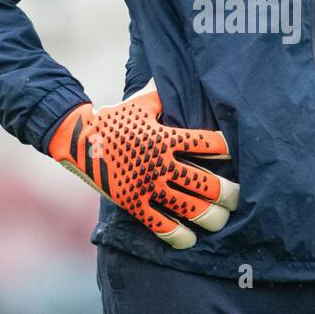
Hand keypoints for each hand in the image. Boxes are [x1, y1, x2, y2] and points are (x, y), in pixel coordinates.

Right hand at [48, 78, 238, 248]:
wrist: (77, 139)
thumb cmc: (113, 118)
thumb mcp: (141, 102)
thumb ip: (165, 94)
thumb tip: (178, 75)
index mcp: (166, 136)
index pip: (207, 143)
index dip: (226, 149)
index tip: (235, 153)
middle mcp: (160, 163)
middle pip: (205, 182)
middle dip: (227, 193)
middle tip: (237, 197)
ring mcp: (147, 185)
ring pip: (188, 207)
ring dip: (210, 217)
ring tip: (221, 220)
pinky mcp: (133, 203)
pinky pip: (160, 225)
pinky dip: (178, 235)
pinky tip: (191, 238)